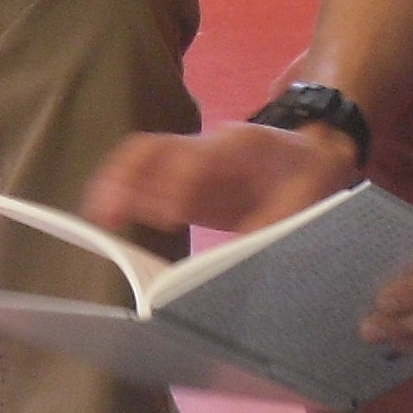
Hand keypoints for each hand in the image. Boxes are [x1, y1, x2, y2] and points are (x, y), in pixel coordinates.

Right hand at [85, 121, 360, 238]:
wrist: (313, 154)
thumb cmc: (310, 179)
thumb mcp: (304, 205)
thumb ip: (269, 232)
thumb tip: (237, 267)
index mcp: (241, 147)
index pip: (198, 158)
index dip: (179, 185)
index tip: (168, 217)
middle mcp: (207, 146)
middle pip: (155, 149)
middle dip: (127, 179)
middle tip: (107, 215)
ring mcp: (190, 159)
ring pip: (141, 158)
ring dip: (115, 184)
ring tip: (98, 218)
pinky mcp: (181, 178)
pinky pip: (142, 174)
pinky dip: (120, 191)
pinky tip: (107, 217)